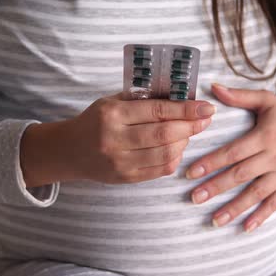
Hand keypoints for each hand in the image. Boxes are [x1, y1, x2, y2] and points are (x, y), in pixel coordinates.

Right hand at [21, 94, 215, 186]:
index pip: (158, 111)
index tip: (207, 107)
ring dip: (185, 142)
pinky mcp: (126, 178)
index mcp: (113, 114)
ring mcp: (120, 162)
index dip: (187, 109)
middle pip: (165, 134)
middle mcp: (115, 139)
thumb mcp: (112, 102)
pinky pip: (160, 170)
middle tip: (205, 120)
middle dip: (191, 126)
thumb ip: (142, 100)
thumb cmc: (95, 121)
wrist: (69, 151)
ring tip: (189, 132)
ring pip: (166, 154)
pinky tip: (176, 148)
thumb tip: (181, 96)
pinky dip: (175, 158)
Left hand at [186, 84, 275, 232]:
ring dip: (235, 208)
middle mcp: (275, 156)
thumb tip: (212, 87)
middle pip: (242, 174)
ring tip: (214, 221)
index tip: (190, 173)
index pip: (234, 151)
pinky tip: (245, 228)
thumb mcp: (266, 100)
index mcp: (266, 135)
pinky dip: (261, 216)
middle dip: (217, 187)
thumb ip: (239, 96)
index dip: (212, 162)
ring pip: (257, 193)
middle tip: (194, 198)